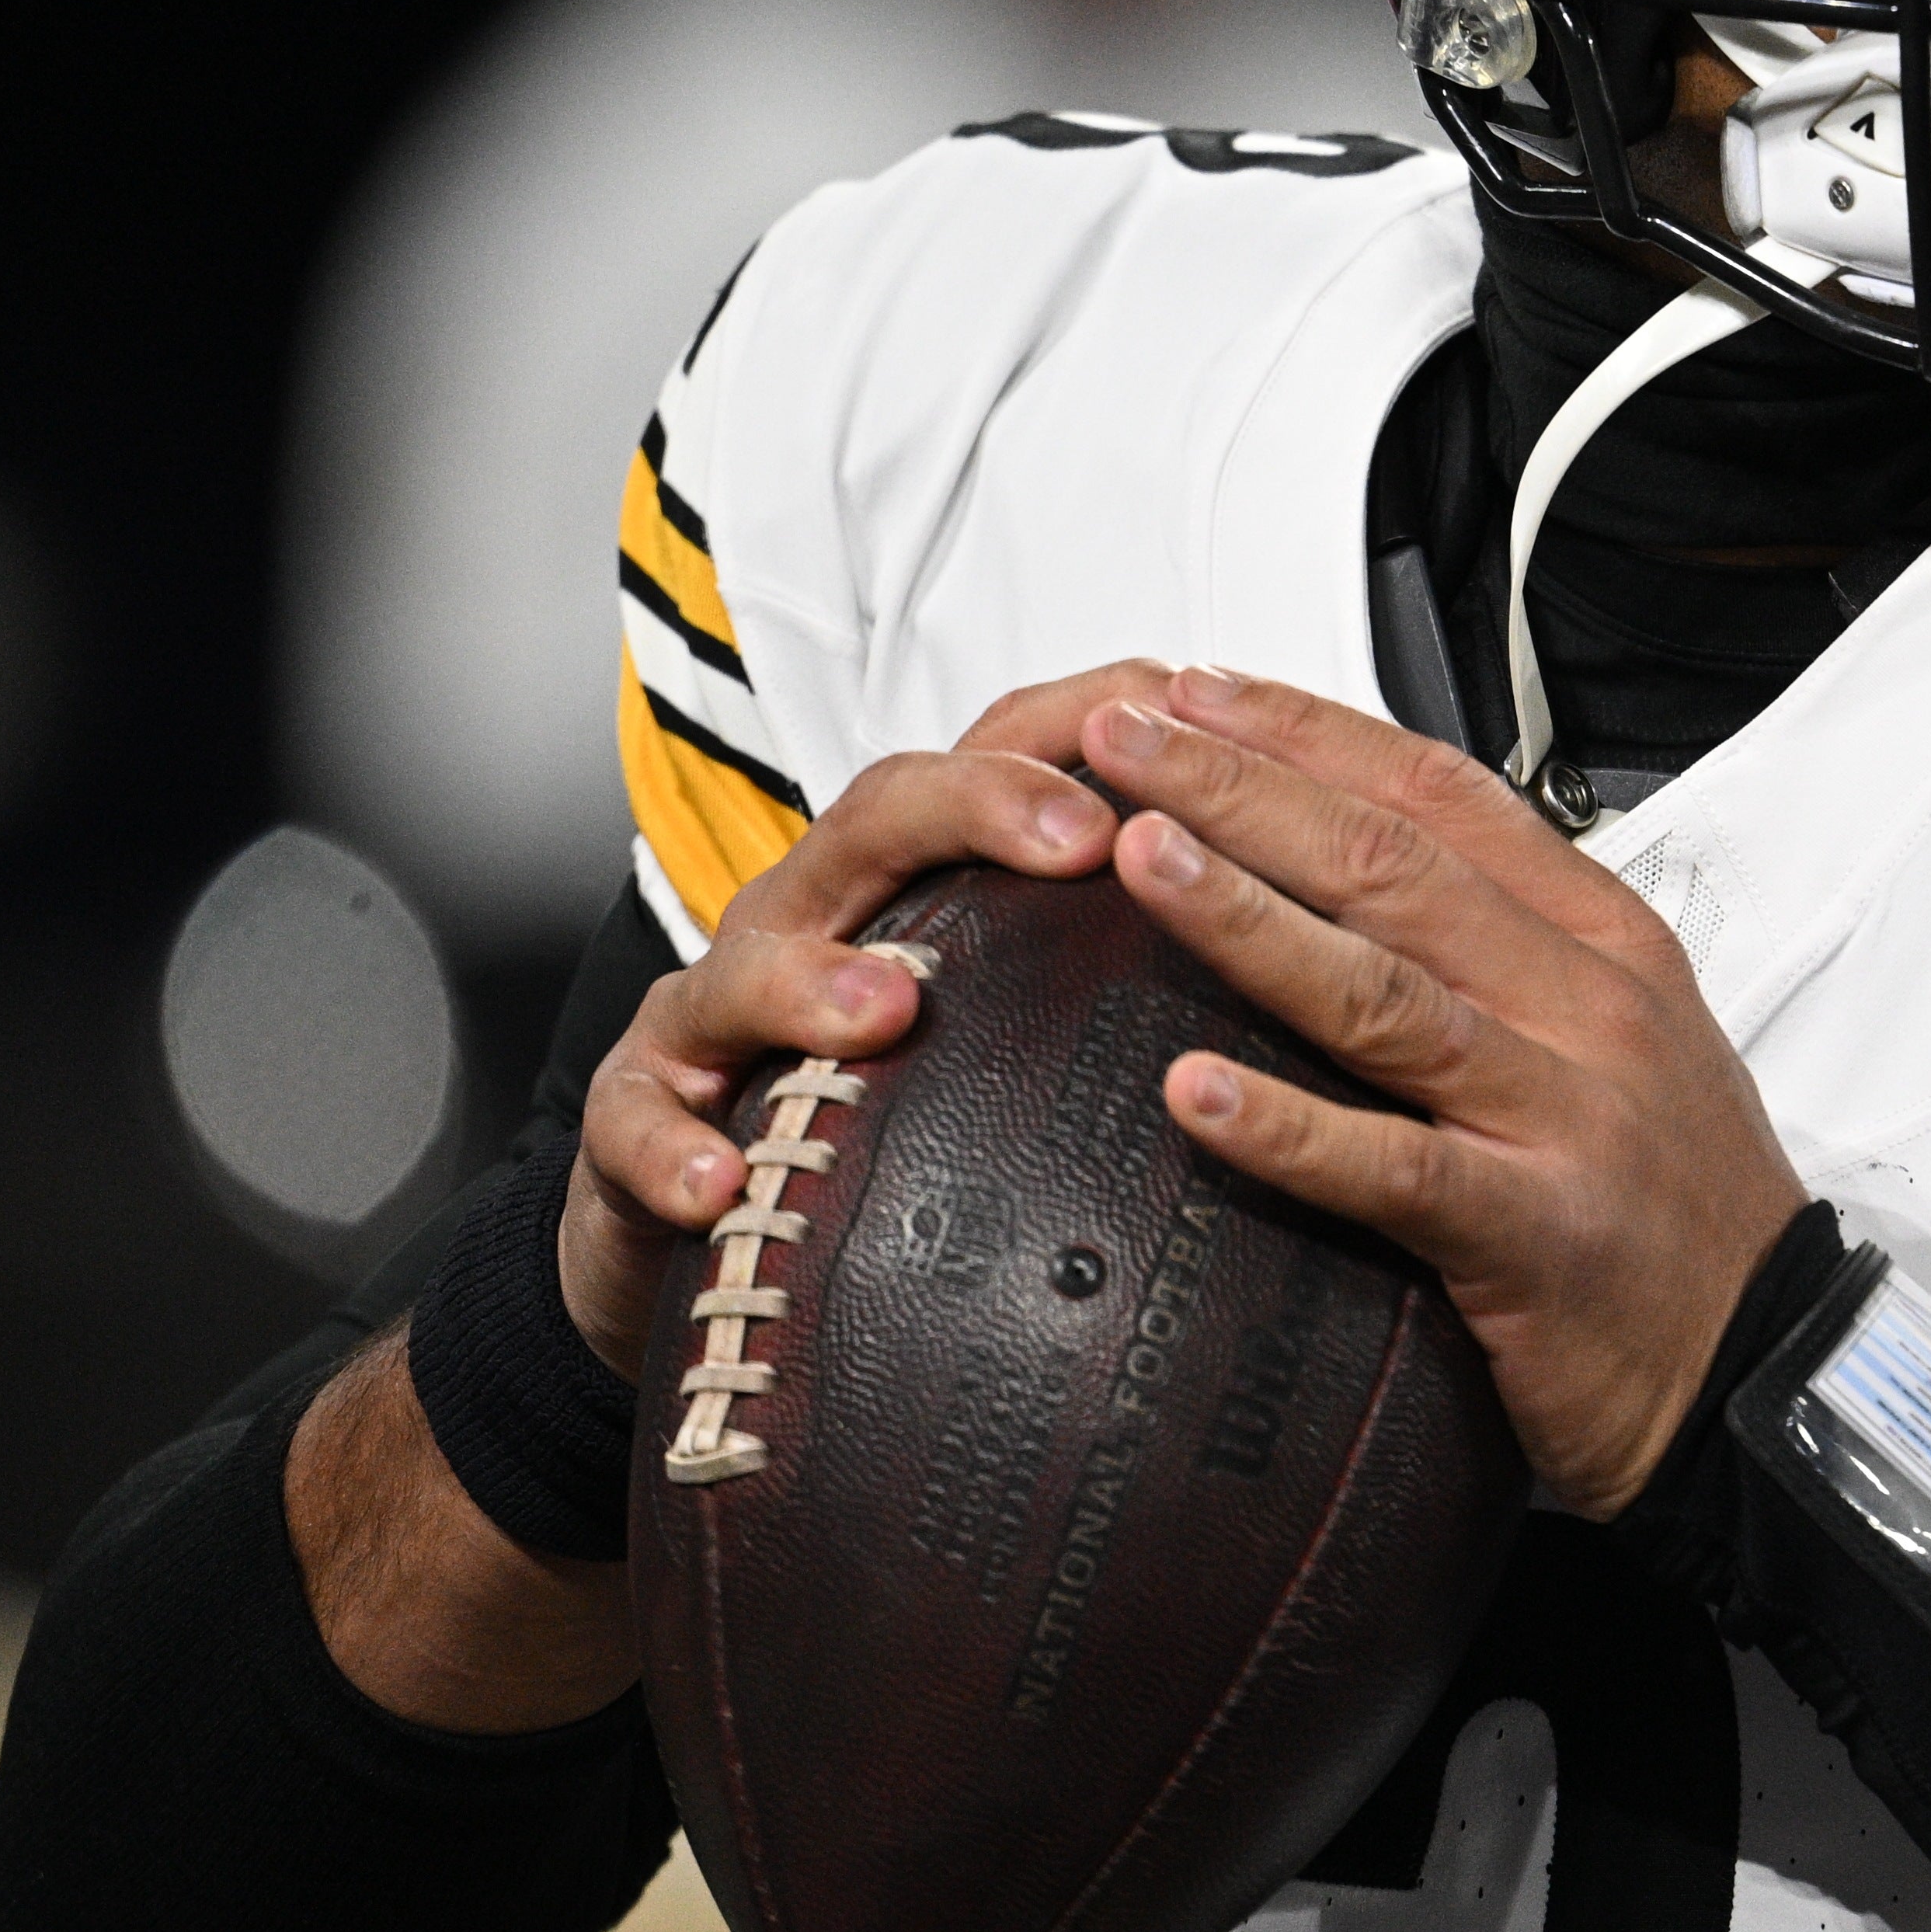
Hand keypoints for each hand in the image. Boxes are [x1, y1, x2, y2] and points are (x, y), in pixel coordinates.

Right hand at [566, 668, 1160, 1377]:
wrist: (711, 1212)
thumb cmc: (897, 1092)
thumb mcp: (1011, 1005)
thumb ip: (1115, 952)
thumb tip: (1294, 922)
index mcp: (919, 880)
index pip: (998, 759)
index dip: (1083, 728)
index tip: (1183, 719)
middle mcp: (820, 915)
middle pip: (882, 815)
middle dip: (978, 806)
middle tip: (1082, 838)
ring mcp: (718, 1009)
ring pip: (747, 957)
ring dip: (814, 978)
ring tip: (888, 1007)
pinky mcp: (638, 1112)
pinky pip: (636, 1118)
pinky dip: (671, 1148)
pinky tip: (722, 1180)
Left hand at [1078, 665, 1800, 1513]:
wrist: (1773, 1365)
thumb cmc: (1677, 1210)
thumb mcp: (1621, 1040)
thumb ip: (1511, 956)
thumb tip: (1360, 884)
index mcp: (1605, 943)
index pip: (1444, 798)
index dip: (1313, 735)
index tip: (1199, 695)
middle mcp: (1587, 1006)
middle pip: (1394, 866)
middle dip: (1245, 788)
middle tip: (1123, 736)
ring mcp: (1564, 1114)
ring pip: (1385, 989)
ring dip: (1248, 915)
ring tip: (1138, 857)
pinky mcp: (1534, 1234)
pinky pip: (1395, 1169)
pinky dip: (1291, 1129)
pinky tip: (1194, 1093)